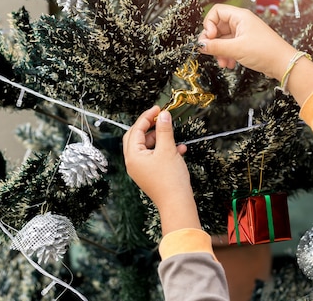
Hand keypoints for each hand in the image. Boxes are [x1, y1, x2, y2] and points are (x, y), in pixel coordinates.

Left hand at [122, 106, 199, 233]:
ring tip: (173, 135)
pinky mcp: (150, 174)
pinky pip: (155, 156)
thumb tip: (163, 115)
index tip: (158, 108)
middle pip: (137, 137)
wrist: (177, 204)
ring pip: (147, 147)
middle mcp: (133, 163)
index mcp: (133, 156)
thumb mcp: (168, 149)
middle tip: (160, 117)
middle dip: (150, 126)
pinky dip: (164, 150)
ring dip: (160, 138)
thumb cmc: (170, 180)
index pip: (136, 130)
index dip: (147, 117)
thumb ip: (164, 129)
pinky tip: (179, 149)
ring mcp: (141, 169)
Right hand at [198, 3, 295, 80]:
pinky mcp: (246, 43)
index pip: (216, 12)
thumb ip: (216, 47)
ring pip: (223, 39)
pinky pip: (230, 46)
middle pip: (217, 27)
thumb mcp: (236, 49)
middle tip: (209, 52)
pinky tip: (229, 64)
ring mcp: (243, 33)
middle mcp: (241, 22)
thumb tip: (200, 45)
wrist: (283, 64)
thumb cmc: (265, 52)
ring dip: (219, 51)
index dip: (209, 24)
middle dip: (213, 41)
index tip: (209, 38)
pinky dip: (227, 55)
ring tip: (223, 62)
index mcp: (240, 17)